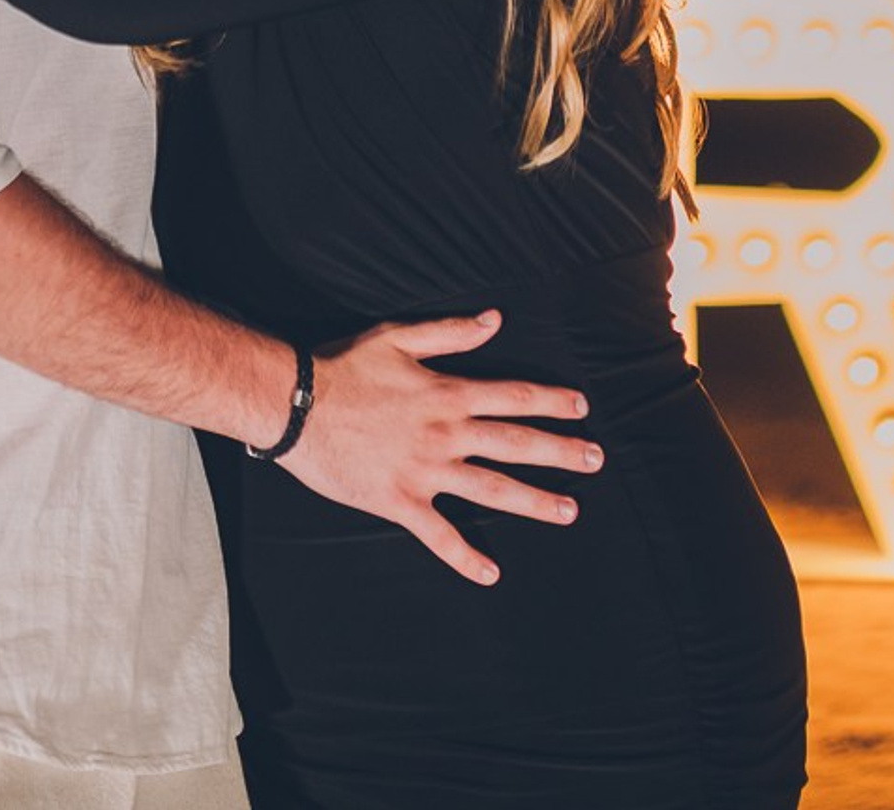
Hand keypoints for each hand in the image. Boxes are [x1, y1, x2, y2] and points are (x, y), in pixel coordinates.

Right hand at [278, 310, 602, 584]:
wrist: (296, 405)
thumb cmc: (345, 366)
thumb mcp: (399, 337)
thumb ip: (450, 332)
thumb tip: (495, 320)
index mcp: (448, 393)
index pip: (513, 397)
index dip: (551, 402)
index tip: (581, 409)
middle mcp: (445, 434)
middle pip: (515, 444)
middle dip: (560, 452)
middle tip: (596, 460)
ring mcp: (425, 471)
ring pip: (491, 489)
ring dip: (534, 501)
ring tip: (570, 510)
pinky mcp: (399, 501)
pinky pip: (438, 535)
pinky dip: (465, 557)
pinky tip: (491, 573)